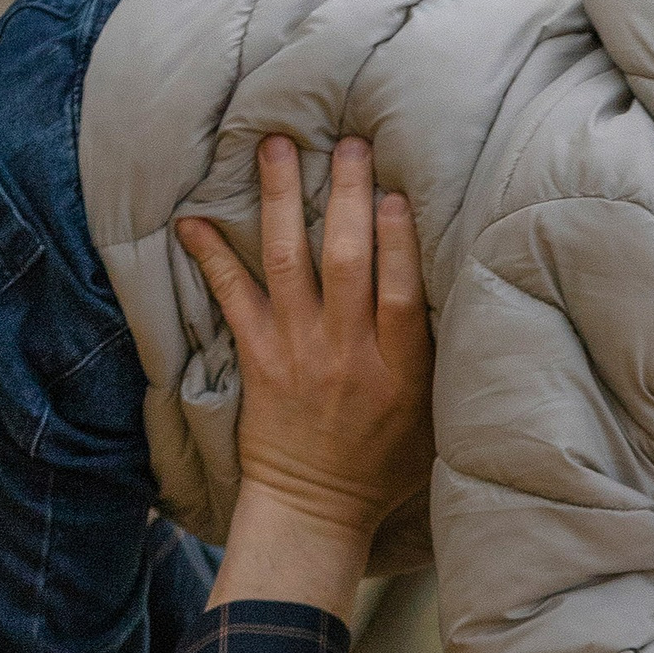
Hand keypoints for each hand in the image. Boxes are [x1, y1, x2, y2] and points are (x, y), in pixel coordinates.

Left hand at [190, 136, 433, 618]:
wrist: (315, 510)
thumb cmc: (381, 465)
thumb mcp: (433, 420)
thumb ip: (441, 361)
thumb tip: (461, 295)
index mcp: (400, 371)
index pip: (400, 294)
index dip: (399, 241)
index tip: (396, 193)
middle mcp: (348, 355)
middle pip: (350, 263)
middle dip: (348, 196)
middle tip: (347, 142)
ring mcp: (299, 353)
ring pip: (291, 263)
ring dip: (283, 200)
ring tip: (275, 148)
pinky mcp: (258, 359)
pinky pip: (233, 298)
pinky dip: (211, 257)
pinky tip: (192, 221)